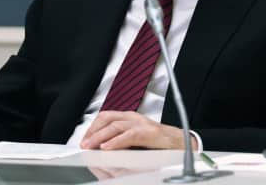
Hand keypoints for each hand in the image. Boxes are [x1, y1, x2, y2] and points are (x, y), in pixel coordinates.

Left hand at [80, 110, 196, 150]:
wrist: (182, 142)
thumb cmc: (159, 143)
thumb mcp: (136, 140)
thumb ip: (121, 141)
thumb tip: (102, 149)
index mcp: (130, 118)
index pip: (106, 117)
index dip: (93, 127)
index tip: (84, 139)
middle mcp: (134, 118)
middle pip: (107, 118)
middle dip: (93, 131)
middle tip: (84, 144)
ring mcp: (141, 123)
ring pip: (115, 125)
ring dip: (100, 136)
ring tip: (90, 146)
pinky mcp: (149, 133)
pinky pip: (129, 135)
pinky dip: (116, 141)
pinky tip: (107, 148)